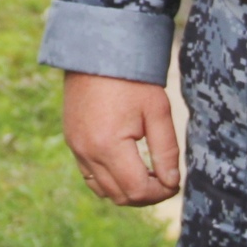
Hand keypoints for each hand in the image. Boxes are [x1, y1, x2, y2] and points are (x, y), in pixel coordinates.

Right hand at [61, 72, 180, 205]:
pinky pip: (90, 176)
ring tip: (146, 172)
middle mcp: (87, 152)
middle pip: (120, 196)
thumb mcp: (157, 111)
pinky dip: (109, 179)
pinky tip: (126, 164)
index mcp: (109, 146)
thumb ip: (166, 151)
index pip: (138, 190)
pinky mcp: (72, 141)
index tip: (174, 181)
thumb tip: (172, 182)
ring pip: (104, 190)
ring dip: (127, 189)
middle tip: (164, 178)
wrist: (96, 50)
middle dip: (146, 194)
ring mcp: (76, 147)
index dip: (161, 192)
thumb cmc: (131, 78)